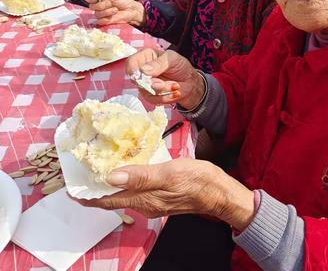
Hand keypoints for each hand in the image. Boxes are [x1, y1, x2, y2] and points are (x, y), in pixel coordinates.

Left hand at [75, 159, 254, 229]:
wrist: (219, 192)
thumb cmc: (196, 180)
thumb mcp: (169, 173)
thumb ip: (140, 176)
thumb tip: (110, 177)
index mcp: (142, 198)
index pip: (105, 201)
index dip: (86, 195)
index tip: (70, 186)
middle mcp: (143, 202)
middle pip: (111, 198)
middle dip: (95, 186)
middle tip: (83, 167)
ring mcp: (152, 199)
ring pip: (123, 192)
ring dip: (109, 181)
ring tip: (100, 162)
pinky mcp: (160, 193)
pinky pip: (135, 187)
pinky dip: (125, 178)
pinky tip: (128, 164)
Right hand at [84, 0, 145, 26]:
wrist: (132, 10)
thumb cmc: (124, 1)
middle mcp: (98, 6)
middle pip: (91, 6)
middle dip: (101, 5)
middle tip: (110, 3)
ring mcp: (101, 14)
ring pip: (97, 14)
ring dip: (106, 11)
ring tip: (115, 9)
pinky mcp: (104, 22)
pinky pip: (100, 21)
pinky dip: (107, 18)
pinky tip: (113, 16)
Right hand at [126, 48, 204, 108]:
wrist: (190, 81)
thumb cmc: (180, 66)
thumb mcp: (172, 59)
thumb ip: (158, 64)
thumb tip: (143, 70)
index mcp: (145, 57)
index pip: (131, 63)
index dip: (135, 71)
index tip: (147, 75)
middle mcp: (142, 71)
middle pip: (138, 81)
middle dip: (155, 84)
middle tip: (170, 83)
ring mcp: (145, 84)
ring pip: (146, 92)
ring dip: (164, 91)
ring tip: (176, 86)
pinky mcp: (150, 96)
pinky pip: (153, 100)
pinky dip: (167, 98)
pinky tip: (176, 92)